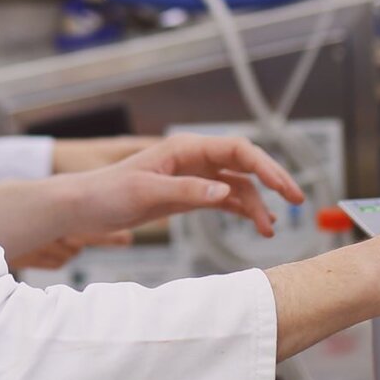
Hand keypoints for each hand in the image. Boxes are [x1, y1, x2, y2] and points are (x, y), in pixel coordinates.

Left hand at [0, 134, 301, 270]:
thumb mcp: (147, 193)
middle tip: (297, 203)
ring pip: (237, 185)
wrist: (82, 206)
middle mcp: (193, 159)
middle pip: (244, 164)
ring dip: (256, 204)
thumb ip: (188, 192)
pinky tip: (255, 225)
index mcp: (185, 149)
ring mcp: (192, 177)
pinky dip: (241, 209)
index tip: (286, 189)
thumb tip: (226, 193)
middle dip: (272, 182)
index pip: (237, 150)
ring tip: (268, 230)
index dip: (266, 166)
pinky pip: (223, 198)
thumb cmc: (107, 193)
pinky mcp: (187, 195)